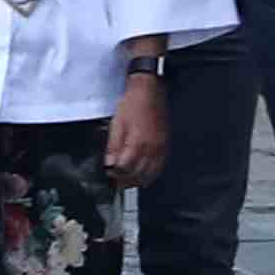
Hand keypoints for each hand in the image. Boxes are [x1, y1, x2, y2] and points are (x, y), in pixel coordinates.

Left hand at [102, 74, 167, 188]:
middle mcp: (151, 149)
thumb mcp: (116, 124)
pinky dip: (151, 174)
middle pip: (139, 175)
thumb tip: (109, 164)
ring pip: (151, 174)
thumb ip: (113, 146)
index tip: (109, 175)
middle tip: (117, 183)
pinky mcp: (165, 145)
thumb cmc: (132, 104)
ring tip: (128, 182)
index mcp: (137, 143)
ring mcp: (160, 148)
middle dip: (127, 181)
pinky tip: (144, 175)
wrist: (150, 91)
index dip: (116, 175)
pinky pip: (160, 166)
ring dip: (139, 181)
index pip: (126, 169)